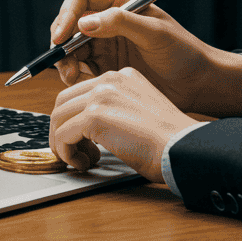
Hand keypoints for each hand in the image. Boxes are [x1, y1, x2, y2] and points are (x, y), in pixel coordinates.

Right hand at [49, 0, 241, 117]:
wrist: (197, 84)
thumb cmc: (184, 53)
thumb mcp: (155, 33)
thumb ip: (121, 23)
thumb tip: (84, 23)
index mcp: (121, 2)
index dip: (66, 15)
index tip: (60, 38)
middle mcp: (109, 20)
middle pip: (70, 24)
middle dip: (62, 43)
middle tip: (65, 65)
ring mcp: (106, 43)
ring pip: (71, 48)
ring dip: (66, 62)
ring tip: (73, 78)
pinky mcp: (106, 65)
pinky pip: (80, 67)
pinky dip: (76, 75)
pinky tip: (85, 84)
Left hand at [49, 67, 199, 182]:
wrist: (182, 148)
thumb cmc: (168, 142)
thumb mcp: (139, 115)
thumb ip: (115, 113)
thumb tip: (87, 131)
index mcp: (122, 77)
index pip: (81, 93)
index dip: (74, 120)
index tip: (83, 141)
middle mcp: (110, 79)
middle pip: (64, 102)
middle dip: (62, 130)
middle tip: (74, 151)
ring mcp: (101, 95)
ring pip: (59, 117)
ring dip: (62, 143)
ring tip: (79, 160)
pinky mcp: (95, 114)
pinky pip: (63, 134)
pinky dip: (66, 152)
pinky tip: (82, 163)